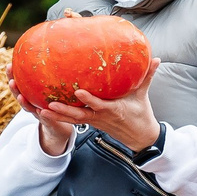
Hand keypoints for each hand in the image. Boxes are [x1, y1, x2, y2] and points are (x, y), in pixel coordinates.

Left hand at [24, 60, 161, 156]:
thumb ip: (147, 76)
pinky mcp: (90, 122)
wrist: (140, 137)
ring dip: (57, 116)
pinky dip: (60, 117)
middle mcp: (100, 117)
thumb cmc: (141, 114)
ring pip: (72, 120)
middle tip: (49, 104)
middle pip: (79, 115)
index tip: (78, 91)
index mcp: (113, 110)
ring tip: (41, 110)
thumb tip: (155, 58)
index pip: (99, 105)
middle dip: (64, 110)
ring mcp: (94, 121)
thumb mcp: (143, 95)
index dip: (89, 100)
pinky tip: (45, 111)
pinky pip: (73, 120)